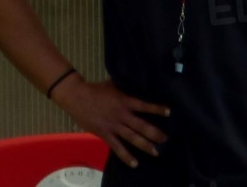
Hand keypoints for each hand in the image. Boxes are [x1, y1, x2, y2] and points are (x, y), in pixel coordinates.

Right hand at [51, 75, 170, 168]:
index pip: (145, 106)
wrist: (77, 96)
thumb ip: (128, 88)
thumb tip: (141, 84)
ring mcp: (113, 126)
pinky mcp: (104, 134)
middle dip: (155, 133)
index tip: (170, 112)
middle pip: (142, 126)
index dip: (157, 109)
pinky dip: (126, 156)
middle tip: (166, 140)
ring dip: (145, 145)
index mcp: (125, 101)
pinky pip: (117, 147)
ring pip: (132, 137)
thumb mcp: (116, 85)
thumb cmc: (97, 89)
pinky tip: (134, 163)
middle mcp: (122, 115)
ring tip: (156, 152)